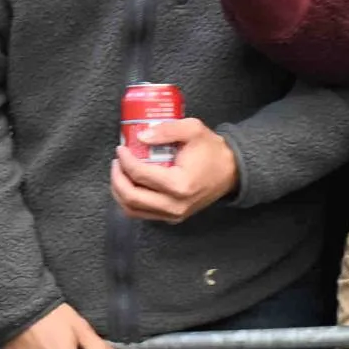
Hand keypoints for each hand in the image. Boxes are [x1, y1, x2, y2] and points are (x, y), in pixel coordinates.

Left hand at [109, 115, 242, 224]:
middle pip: (131, 197)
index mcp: (180, 185)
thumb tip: (140, 137)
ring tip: (120, 172)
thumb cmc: (212, 150)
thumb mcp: (193, 130)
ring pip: (132, 210)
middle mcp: (175, 205)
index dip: (125, 160)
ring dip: (120, 191)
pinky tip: (129, 184)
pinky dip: (129, 200)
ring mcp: (173, 215)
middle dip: (117, 178)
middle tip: (117, 161)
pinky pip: (142, 213)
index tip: (121, 148)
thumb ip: (166, 130)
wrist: (231, 171)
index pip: (140, 175)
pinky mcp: (172, 218)